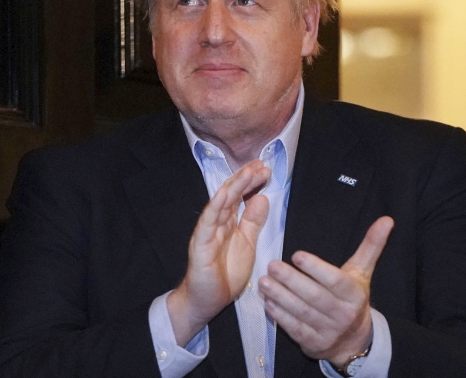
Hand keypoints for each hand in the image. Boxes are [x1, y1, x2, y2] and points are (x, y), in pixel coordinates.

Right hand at [167, 160, 270, 345]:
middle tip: (260, 165)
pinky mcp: (200, 245)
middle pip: (230, 195)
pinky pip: (207, 223)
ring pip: (220, 204)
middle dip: (245, 179)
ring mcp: (207, 232)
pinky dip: (215, 207)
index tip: (265, 169)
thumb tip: (262, 198)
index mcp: (228, 223)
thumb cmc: (224, 274)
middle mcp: (216, 223)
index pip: (239, 196)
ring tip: (247, 172)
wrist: (206, 301)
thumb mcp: (246, 244)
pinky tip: (224, 195)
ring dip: (234, 187)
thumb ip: (252, 222)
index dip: (251, 182)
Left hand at [259, 216, 393, 364]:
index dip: (316, 268)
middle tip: (272, 265)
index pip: (335, 280)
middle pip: (315, 296)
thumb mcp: (362, 273)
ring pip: (302, 313)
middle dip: (292, 280)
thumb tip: (387, 220)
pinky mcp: (314, 344)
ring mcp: (328, 331)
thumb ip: (371, 246)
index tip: (297, 255)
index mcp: (355, 294)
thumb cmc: (353, 298)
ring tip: (264, 282)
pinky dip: (281, 317)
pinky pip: (296, 330)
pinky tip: (268, 303)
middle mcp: (343, 314)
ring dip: (281, 297)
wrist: (354, 341)